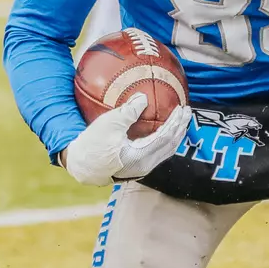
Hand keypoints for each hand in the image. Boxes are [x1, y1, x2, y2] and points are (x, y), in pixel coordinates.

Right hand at [61, 94, 191, 186]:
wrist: (81, 165)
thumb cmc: (92, 144)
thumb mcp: (109, 123)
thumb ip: (128, 111)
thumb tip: (144, 98)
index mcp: (140, 156)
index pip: (165, 137)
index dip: (175, 122)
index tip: (182, 108)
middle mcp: (145, 165)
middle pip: (170, 146)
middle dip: (181, 128)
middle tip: (187, 111)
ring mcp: (142, 169)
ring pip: (166, 151)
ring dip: (175, 135)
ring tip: (181, 121)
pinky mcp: (138, 168)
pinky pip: (158, 153)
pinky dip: (166, 141)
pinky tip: (165, 130)